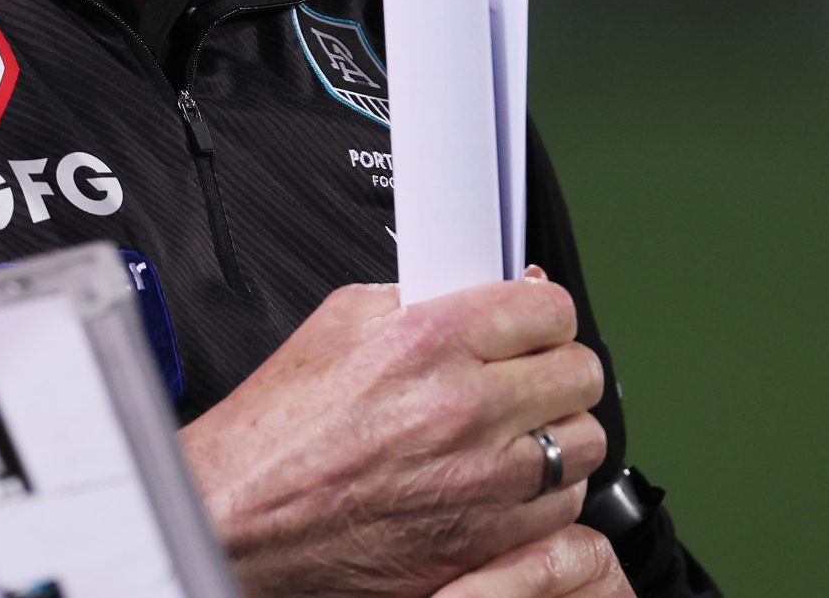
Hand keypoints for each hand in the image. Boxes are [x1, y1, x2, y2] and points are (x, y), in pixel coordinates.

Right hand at [179, 272, 607, 597]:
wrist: (243, 518)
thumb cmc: (277, 431)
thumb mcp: (337, 323)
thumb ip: (419, 298)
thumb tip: (480, 289)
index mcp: (428, 341)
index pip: (548, 308)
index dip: (541, 311)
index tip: (531, 320)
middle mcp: (464, 409)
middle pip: (580, 371)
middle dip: (556, 366)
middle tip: (527, 371)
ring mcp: (482, 482)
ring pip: (585, 442)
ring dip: (559, 431)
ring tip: (519, 429)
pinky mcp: (485, 540)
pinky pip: (563, 507)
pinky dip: (545, 493)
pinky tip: (504, 479)